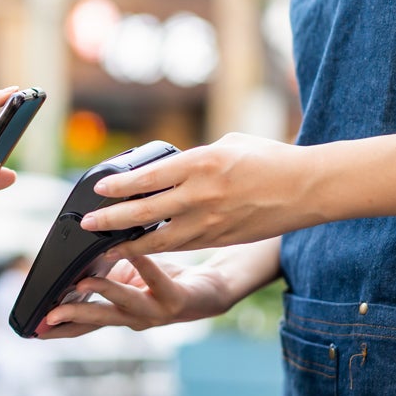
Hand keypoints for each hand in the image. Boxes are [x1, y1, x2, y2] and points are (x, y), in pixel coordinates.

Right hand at [38, 255, 234, 338]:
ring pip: (124, 304)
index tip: (35, 329)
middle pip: (98, 320)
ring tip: (83, 284)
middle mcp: (134, 319)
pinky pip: (156, 279)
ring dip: (102, 294)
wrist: (210, 290)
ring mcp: (155, 313)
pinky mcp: (175, 299)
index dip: (59, 329)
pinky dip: (142, 263)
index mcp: (119, 315)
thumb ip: (102, 278)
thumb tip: (72, 268)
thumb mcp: (126, 280)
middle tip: (49, 316)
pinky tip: (130, 249)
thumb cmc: (162, 282)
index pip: (83, 325)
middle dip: (72, 318)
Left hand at [77, 133, 319, 257]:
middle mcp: (202, 194)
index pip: (150, 177)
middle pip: (146, 213)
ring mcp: (211, 221)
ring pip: (160, 240)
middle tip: (89, 225)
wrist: (306, 188)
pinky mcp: (220, 238)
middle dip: (112, 220)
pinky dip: (157, 250)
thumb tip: (168, 168)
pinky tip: (140, 251)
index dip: (120, 186)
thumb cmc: (269, 159)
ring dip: (129, 246)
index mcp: (202, 163)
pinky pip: (181, 247)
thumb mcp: (228, 144)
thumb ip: (195, 157)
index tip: (99, 190)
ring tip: (105, 249)